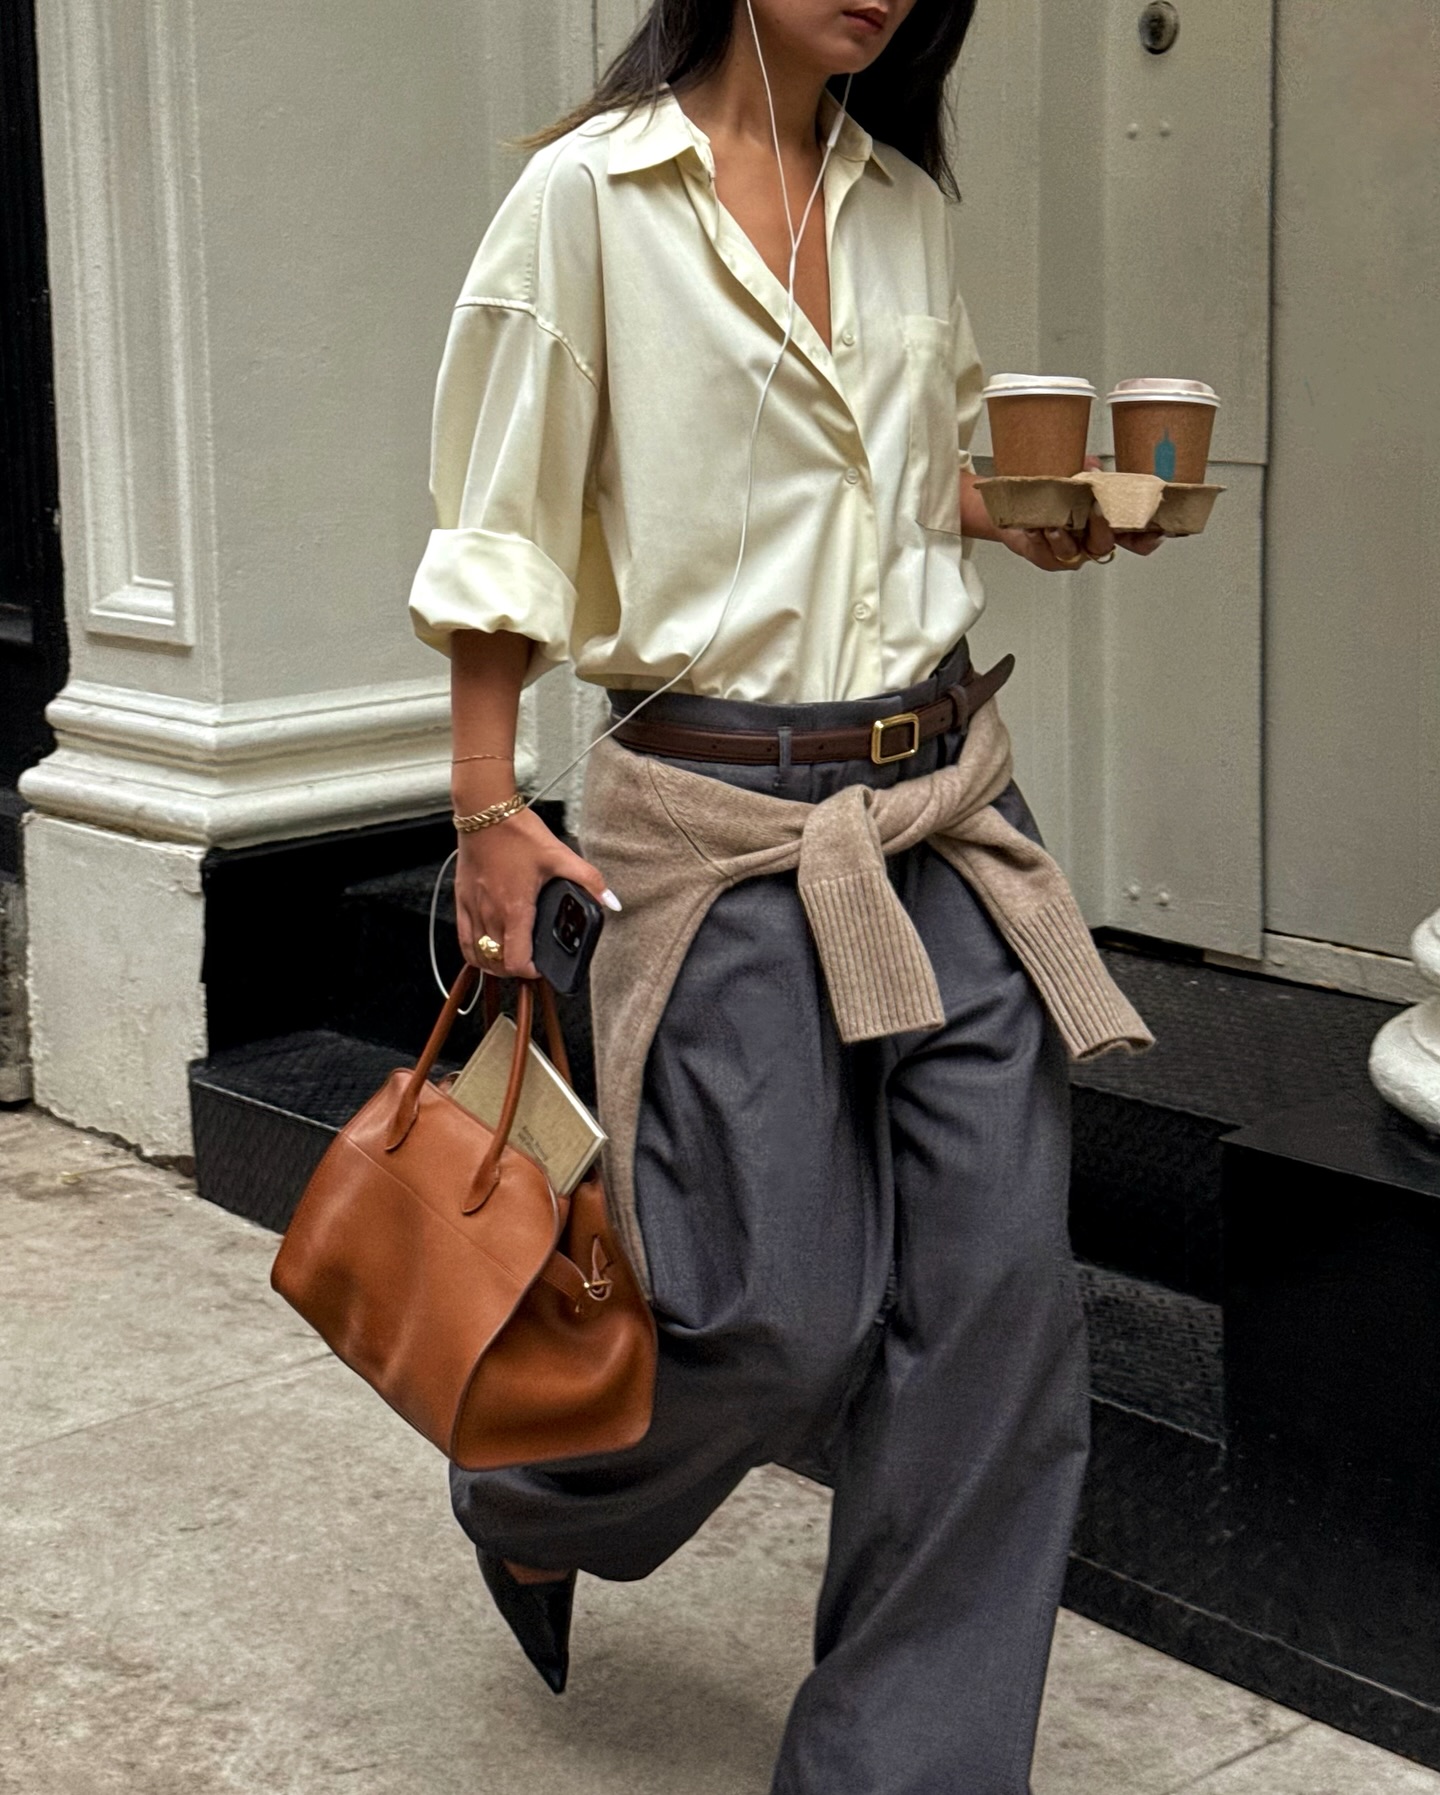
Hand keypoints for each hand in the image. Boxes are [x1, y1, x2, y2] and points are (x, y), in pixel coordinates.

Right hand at [455, 808, 616, 979]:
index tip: (540, 965)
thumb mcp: (559, 855)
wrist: (484, 812)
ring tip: (510, 959)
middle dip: (514, 970)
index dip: (530, 971)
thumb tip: (611, 901)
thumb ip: (588, 880)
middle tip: (530, 962)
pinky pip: (463, 939)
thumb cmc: (517, 833)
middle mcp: (490, 913)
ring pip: (477, 956)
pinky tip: (487, 947)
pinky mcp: (461, 900)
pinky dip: (475, 952)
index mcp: (514, 908)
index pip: (515, 961)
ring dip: (493, 965)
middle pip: (496, 964)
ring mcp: (473, 908)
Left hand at [996, 457, 1165, 570]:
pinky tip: (1033, 528)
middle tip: (1096, 511)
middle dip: (1101, 529)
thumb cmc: (1056, 493)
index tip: (1154, 530)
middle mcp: (1090, 541)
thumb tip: (1091, 464)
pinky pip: (1044, 554)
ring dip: (1063, 538)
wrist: (1021, 506)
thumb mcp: (1077, 476)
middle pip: (1104, 545)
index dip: (1147, 537)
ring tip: (1054, 525)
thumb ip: (1089, 470)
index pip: (1137, 538)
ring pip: (1071, 553)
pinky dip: (1038, 540)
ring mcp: (1069, 552)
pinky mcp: (1045, 557)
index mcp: (1107, 523)